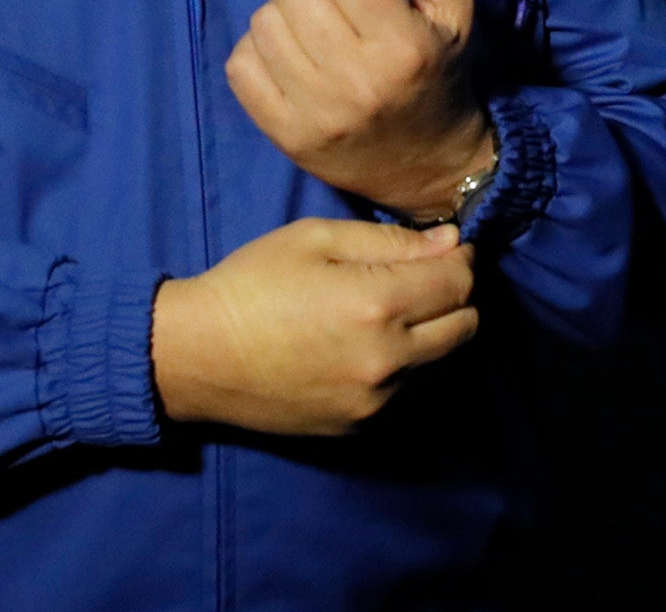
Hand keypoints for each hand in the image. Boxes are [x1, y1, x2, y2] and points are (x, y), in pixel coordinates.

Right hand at [152, 218, 477, 434]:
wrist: (199, 356)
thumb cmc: (252, 283)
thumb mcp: (315, 239)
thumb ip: (390, 240)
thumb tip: (449, 243)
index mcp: (378, 304)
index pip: (459, 283)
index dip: (459, 259)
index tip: (445, 249)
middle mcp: (389, 360)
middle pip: (466, 326)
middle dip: (455, 296)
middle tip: (422, 278)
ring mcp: (377, 401)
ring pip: (443, 362)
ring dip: (434, 333)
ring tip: (392, 312)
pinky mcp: (361, 426)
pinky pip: (409, 391)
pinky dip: (406, 366)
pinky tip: (368, 345)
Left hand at [226, 0, 491, 218]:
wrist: (431, 166)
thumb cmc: (439, 73)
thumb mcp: (451, 9)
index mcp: (403, 46)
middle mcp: (356, 81)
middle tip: (339, 12)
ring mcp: (315, 113)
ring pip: (263, 21)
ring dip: (286, 19)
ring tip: (316, 36)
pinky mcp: (284, 136)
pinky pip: (238, 65)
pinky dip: (258, 54)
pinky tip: (290, 62)